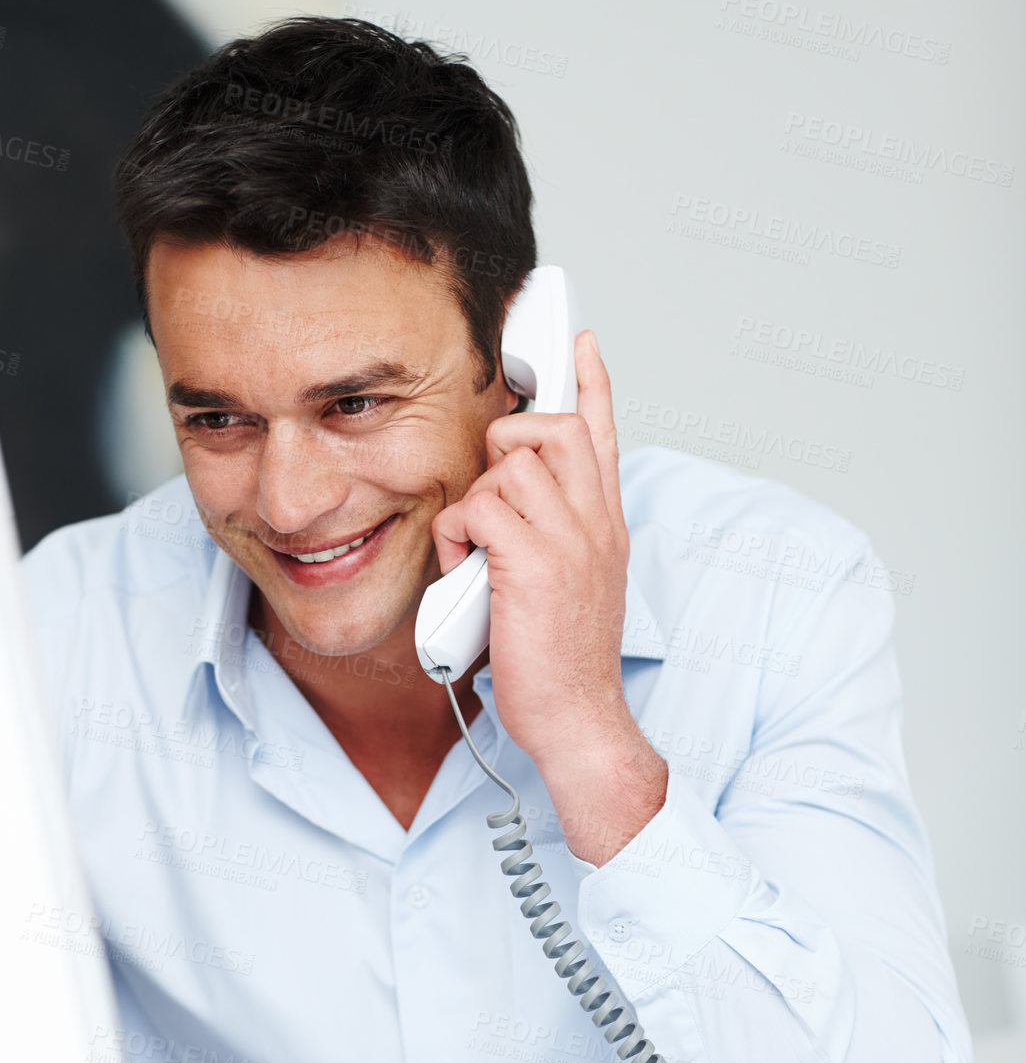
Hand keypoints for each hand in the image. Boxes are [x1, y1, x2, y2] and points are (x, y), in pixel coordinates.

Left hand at [431, 330, 666, 863]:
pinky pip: (477, 510)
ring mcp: (570, 540)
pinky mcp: (533, 563)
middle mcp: (596, 522)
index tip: (580, 342)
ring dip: (476, 505)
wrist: (579, 720)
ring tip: (479, 554)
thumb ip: (552, 536)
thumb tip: (505, 507)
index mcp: (606, 524)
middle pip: (552, 428)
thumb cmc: (563, 662)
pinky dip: (457, 540)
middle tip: (491, 496)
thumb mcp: (570, 585)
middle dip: (507, 444)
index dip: (592, 382)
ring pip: (508, 465)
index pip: (605, 433)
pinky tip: (468, 576)